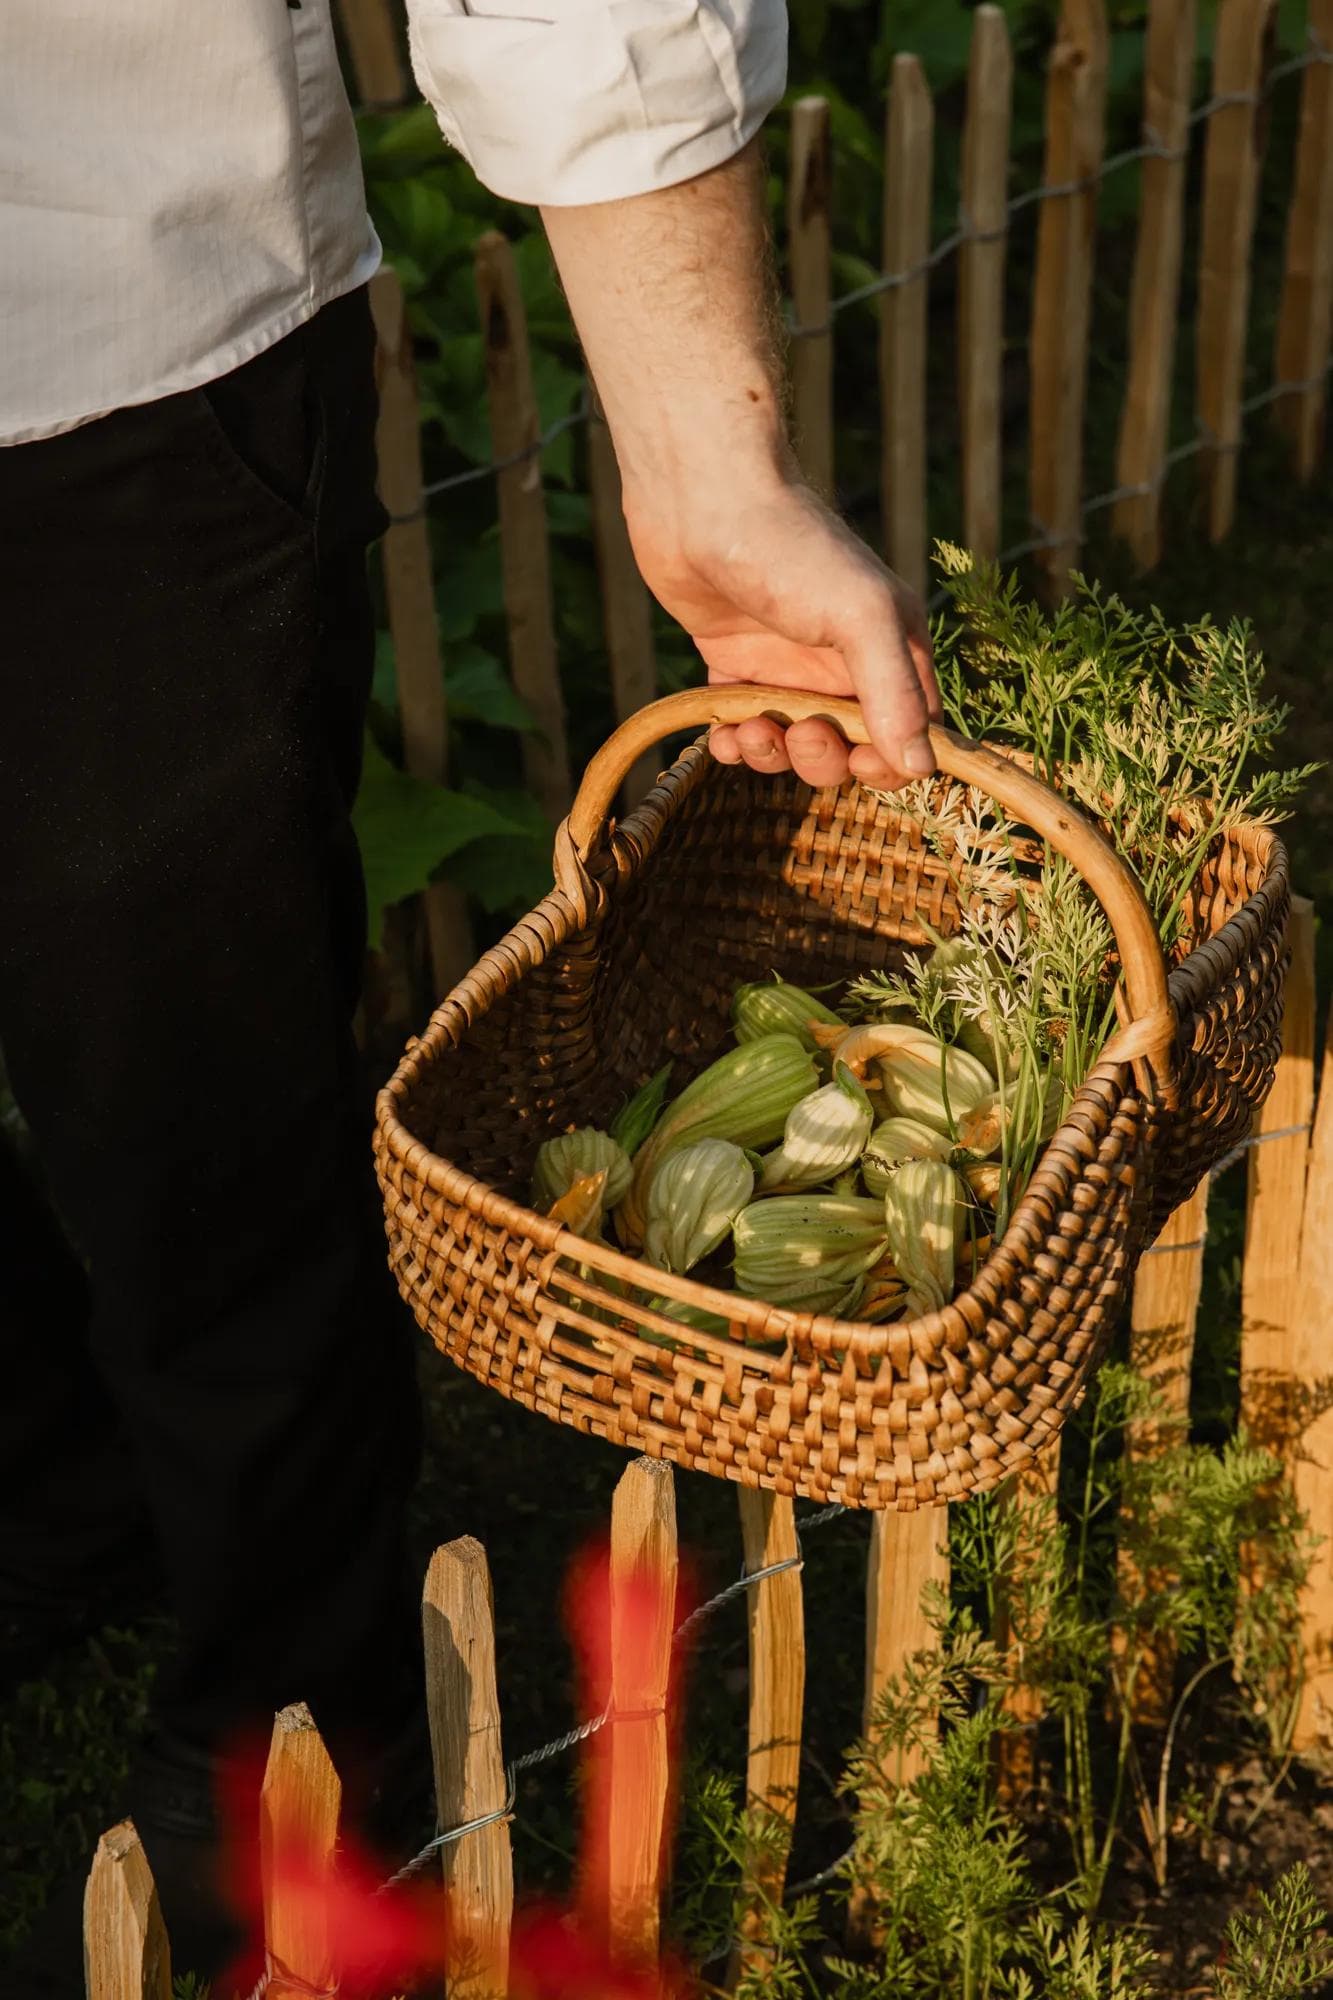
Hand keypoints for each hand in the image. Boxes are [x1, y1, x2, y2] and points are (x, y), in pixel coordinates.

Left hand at [625, 474, 939, 788]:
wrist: (700, 497)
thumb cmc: (790, 546)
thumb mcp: (859, 616)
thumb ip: (894, 692)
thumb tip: (921, 769)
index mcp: (893, 645)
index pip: (914, 731)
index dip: (891, 762)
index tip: (859, 763)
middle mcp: (845, 660)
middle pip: (851, 749)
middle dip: (824, 758)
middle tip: (799, 732)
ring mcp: (789, 665)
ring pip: (794, 745)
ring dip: (774, 756)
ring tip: (749, 732)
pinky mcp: (738, 665)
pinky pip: (745, 729)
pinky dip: (735, 743)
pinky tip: (721, 735)